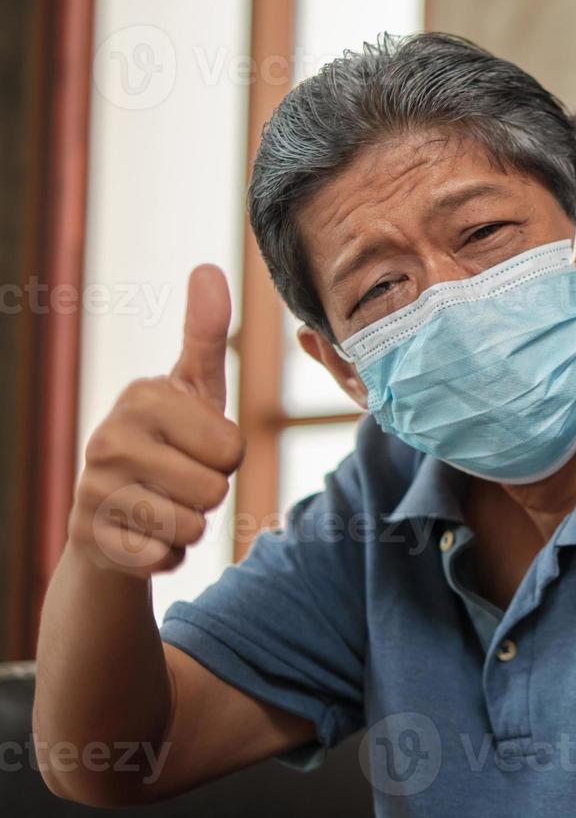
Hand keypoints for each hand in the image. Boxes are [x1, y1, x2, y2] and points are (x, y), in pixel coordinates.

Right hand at [69, 265, 244, 577]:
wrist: (112, 515)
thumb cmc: (169, 442)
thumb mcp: (192, 389)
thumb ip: (205, 334)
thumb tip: (207, 268)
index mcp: (142, 397)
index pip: (232, 447)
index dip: (227, 455)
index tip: (196, 445)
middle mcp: (109, 439)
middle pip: (214, 488)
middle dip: (210, 492)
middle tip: (180, 479)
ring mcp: (93, 492)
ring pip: (192, 526)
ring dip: (190, 525)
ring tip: (162, 504)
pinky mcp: (91, 542)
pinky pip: (166, 559)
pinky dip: (168, 555)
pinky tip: (144, 536)